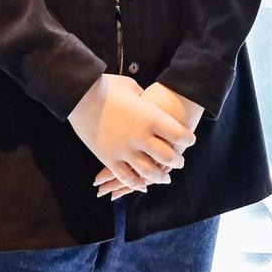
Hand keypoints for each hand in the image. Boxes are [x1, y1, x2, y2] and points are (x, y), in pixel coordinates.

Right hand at [69, 75, 193, 197]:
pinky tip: (143, 185)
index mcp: (150, 117)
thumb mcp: (133, 88)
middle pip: (167, 156)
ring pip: (149, 171)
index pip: (178, 134)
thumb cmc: (107, 87)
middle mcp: (141, 137)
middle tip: (179, 161)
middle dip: (176, 161)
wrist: (80, 95)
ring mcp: (125, 150)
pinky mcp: (109, 158)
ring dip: (160, 176)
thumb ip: (145, 100)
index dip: (187, 139)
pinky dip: (137, 183)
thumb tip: (149, 103)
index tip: (190, 140)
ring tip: (165, 177)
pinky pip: (127, 177)